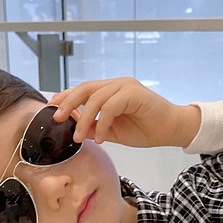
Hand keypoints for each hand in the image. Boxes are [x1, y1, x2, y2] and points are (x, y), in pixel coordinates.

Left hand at [50, 77, 199, 148]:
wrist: (171, 129)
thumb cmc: (145, 129)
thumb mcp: (112, 131)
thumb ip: (95, 126)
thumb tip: (74, 127)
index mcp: (110, 90)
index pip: (83, 90)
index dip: (66, 97)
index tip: (52, 109)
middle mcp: (117, 84)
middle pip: (85, 89)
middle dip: (68, 103)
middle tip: (57, 119)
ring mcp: (126, 86)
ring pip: (96, 98)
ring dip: (84, 119)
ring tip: (79, 137)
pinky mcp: (134, 93)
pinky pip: (111, 106)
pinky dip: (102, 122)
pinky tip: (100, 138)